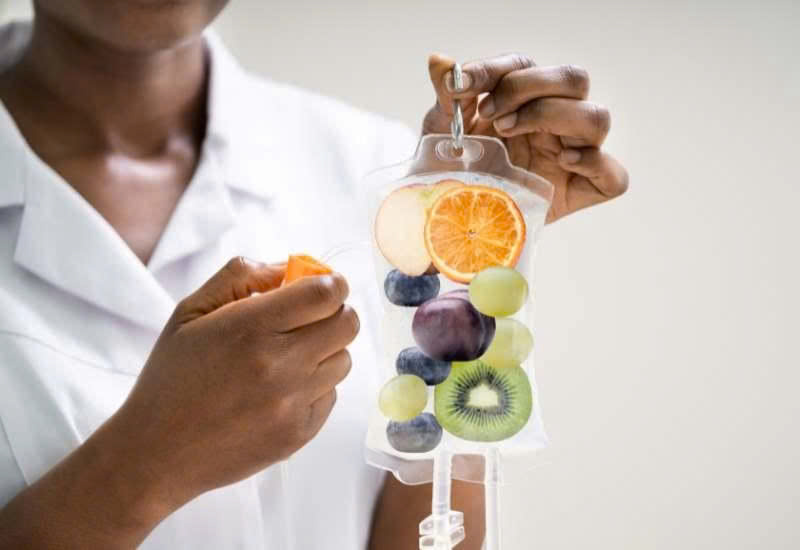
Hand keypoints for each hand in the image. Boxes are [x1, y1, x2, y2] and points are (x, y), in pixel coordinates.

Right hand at [113, 257, 358, 508]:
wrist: (156, 453)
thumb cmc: (171, 376)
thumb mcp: (191, 311)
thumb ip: (240, 276)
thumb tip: (289, 267)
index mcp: (252, 327)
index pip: (328, 293)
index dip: (333, 283)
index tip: (323, 286)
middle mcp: (280, 365)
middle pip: (348, 324)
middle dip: (335, 312)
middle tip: (311, 317)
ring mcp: (293, 403)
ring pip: (344, 360)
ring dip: (326, 351)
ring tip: (289, 357)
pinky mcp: (299, 434)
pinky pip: (331, 395)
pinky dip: (315, 387)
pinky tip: (280, 390)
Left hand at [424, 53, 628, 222]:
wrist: (450, 219)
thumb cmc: (452, 171)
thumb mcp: (441, 131)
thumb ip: (447, 94)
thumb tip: (439, 60)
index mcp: (523, 100)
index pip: (526, 67)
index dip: (496, 71)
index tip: (463, 86)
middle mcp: (554, 121)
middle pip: (574, 79)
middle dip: (530, 89)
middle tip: (493, 116)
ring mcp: (572, 154)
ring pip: (597, 118)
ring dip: (556, 117)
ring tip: (511, 136)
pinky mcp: (582, 190)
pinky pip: (614, 175)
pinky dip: (596, 164)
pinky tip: (562, 163)